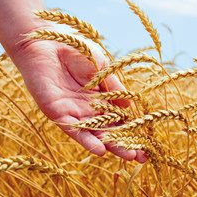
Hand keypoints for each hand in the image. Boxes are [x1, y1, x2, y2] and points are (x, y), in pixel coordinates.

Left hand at [12, 37, 146, 162]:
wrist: (47, 40)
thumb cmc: (76, 49)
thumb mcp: (103, 67)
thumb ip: (115, 88)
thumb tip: (131, 108)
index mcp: (101, 98)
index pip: (120, 119)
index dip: (134, 131)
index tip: (149, 144)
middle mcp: (89, 109)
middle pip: (109, 131)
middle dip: (125, 144)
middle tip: (142, 157)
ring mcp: (74, 112)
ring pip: (94, 134)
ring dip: (110, 146)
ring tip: (127, 157)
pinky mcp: (57, 112)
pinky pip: (73, 129)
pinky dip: (86, 140)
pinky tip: (100, 150)